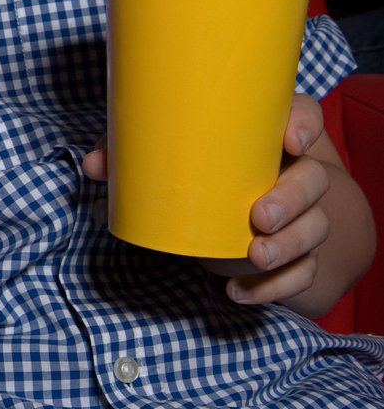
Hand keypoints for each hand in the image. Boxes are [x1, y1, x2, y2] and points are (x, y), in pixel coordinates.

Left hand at [84, 93, 333, 305]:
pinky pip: (300, 273)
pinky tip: (238, 292)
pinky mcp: (297, 255)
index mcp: (268, 137)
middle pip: (314, 180)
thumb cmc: (201, 170)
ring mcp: (302, 217)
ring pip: (314, 229)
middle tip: (259, 217)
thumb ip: (131, 153)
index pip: (305, 117)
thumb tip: (94, 166)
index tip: (289, 140)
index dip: (304, 124)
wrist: (240, 214)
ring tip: (255, 256)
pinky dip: (273, 286)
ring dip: (288, 246)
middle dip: (291, 200)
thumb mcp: (168, 155)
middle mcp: (295, 173)